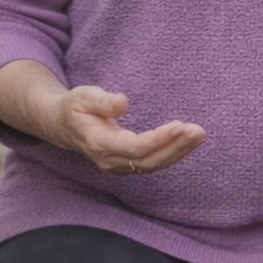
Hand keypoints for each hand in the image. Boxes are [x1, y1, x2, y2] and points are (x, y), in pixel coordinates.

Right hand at [48, 84, 204, 175]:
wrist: (64, 126)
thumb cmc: (76, 107)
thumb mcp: (83, 96)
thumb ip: (102, 101)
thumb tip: (122, 102)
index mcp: (98, 142)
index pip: (133, 147)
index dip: (158, 139)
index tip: (179, 125)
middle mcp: (108, 160)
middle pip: (147, 160)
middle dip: (175, 147)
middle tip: (198, 131)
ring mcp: (117, 166)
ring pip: (152, 166)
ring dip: (178, 152)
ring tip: (198, 135)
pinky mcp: (126, 166)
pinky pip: (152, 164)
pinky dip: (172, 154)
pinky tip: (187, 142)